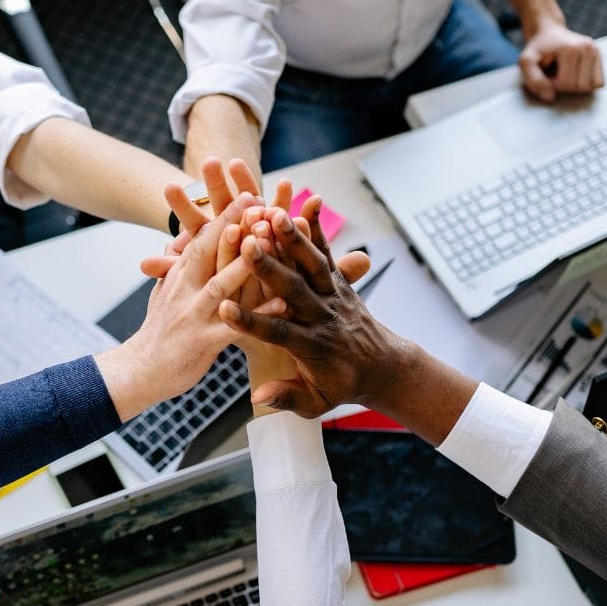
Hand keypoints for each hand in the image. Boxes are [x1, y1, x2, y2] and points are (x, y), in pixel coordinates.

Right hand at [96, 190, 262, 419]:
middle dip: (235, 224)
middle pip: (210, 251)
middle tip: (260, 201)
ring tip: (268, 240)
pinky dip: (258, 315)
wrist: (139, 371)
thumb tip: (179, 244)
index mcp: (180, 276)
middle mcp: (185, 290)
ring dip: (245, 261)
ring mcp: (194, 315)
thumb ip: (174, 268)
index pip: (202, 239)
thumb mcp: (163, 292)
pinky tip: (283, 304)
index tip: (249, 193)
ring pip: (221, 283)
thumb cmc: (158, 333)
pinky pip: (235, 327)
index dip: (225, 216)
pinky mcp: (203, 343)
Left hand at [140, 158, 290, 277]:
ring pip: (251, 198)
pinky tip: (288, 184)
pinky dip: (286, 199)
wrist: (256, 295)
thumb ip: (173, 269)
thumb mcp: (197, 279)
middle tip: (208, 163)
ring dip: (246, 182)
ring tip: (238, 165)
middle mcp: (233, 222)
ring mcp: (258, 221)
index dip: (182, 204)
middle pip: (221, 200)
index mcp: (210, 234)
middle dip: (215, 182)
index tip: (168, 187)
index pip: (193, 218)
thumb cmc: (222, 288)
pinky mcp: (281, 226)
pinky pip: (284, 212)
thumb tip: (142, 265)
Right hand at [219, 206, 418, 419]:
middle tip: (249, 244)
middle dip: (270, 267)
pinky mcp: (339, 281)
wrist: (382, 367)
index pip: (277, 332)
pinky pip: (327, 253)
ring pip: (312, 264)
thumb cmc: (340, 387)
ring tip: (275, 212)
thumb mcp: (315, 403)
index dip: (251, 321)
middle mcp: (323, 316)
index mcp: (311, 346)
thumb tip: (258, 398)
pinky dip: (318, 229)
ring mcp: (334, 295)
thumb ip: (287, 398)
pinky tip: (305, 202)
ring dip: (294, 238)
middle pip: (294, 289)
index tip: (224, 309)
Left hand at [518, 22, 603, 100]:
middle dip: (564, 86)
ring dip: (574, 85)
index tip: (547, 72)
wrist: (548, 32)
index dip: (552, 84)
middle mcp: (589, 49)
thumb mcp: (526, 62)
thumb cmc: (537, 48)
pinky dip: (584, 83)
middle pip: (579, 87)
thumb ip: (533, 80)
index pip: (565, 85)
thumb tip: (551, 97)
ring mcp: (597, 53)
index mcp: (573, 49)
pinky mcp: (600, 58)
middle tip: (555, 72)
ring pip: (588, 88)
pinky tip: (575, 73)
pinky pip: (597, 83)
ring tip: (564, 72)